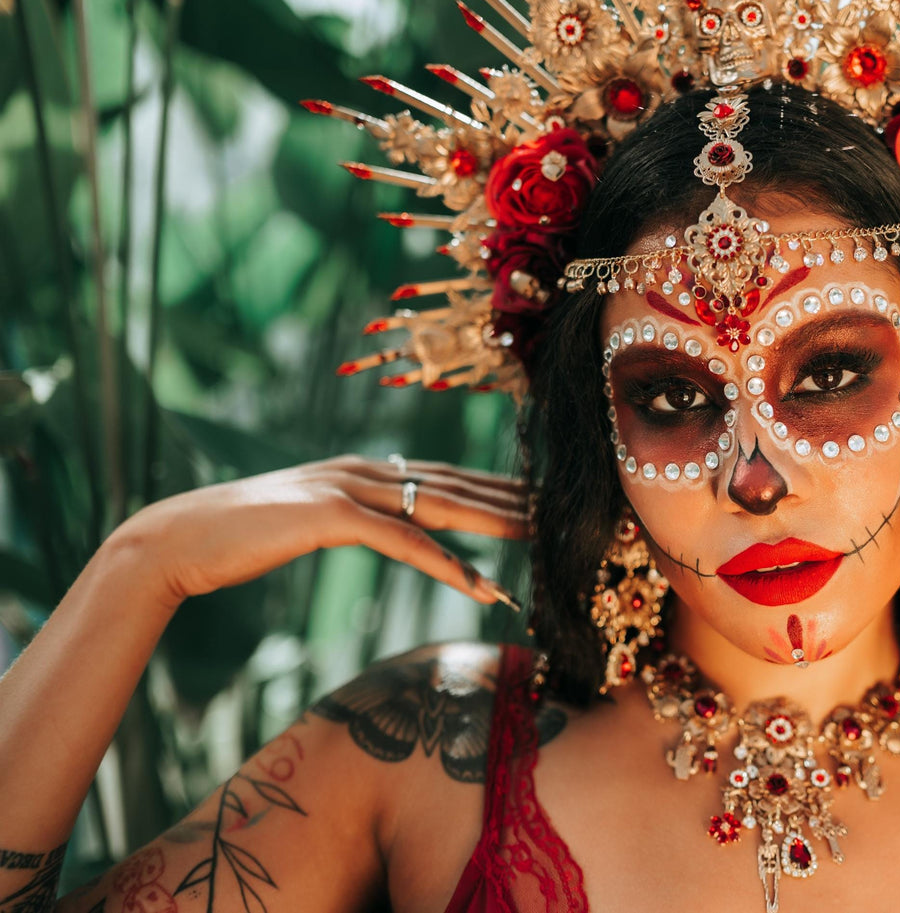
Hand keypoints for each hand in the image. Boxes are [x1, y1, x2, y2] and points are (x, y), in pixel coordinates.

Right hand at [107, 455, 529, 608]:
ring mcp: (349, 487)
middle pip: (457, 484)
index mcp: (364, 469)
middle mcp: (365, 469)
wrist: (179, 539)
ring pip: (442, 504)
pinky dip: (446, 564)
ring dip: (496, 523)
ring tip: (543, 539)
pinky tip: (480, 585)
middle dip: (513, 499)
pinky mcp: (332, 515)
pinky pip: (405, 542)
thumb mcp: (310, 521)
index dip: (497, 488)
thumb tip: (390, 527)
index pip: (446, 477)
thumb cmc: (243, 537)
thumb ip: (354, 517)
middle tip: (564, 513)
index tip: (540, 501)